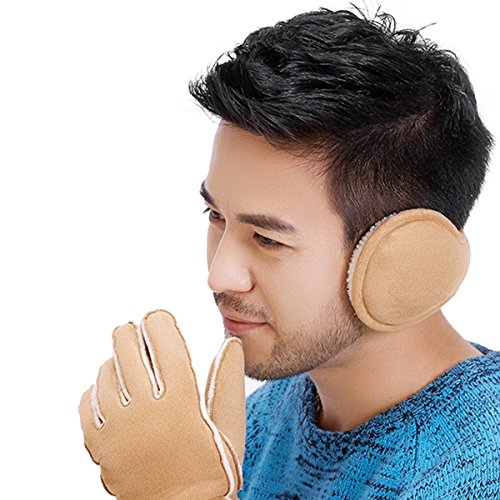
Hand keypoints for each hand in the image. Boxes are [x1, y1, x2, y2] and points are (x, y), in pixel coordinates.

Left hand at [78, 309, 244, 498]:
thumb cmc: (211, 468)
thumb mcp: (230, 424)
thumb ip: (228, 381)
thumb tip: (230, 344)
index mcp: (181, 402)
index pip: (163, 341)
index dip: (158, 321)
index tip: (157, 318)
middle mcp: (145, 411)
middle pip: (126, 348)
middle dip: (131, 332)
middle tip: (135, 331)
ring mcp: (117, 428)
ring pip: (105, 371)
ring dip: (115, 360)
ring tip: (128, 363)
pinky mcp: (99, 445)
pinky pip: (88, 400)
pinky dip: (98, 387)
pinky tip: (113, 390)